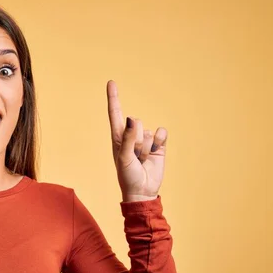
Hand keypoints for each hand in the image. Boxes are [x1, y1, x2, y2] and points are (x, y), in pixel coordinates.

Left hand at [106, 80, 166, 201]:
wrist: (142, 190)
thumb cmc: (127, 176)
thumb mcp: (123, 158)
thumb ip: (127, 138)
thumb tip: (132, 119)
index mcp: (118, 136)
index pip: (116, 113)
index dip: (114, 97)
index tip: (111, 82)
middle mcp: (131, 135)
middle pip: (136, 122)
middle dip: (136, 140)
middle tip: (134, 156)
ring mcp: (146, 139)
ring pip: (148, 130)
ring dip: (146, 147)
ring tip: (142, 159)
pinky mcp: (159, 144)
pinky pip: (161, 133)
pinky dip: (159, 142)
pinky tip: (154, 154)